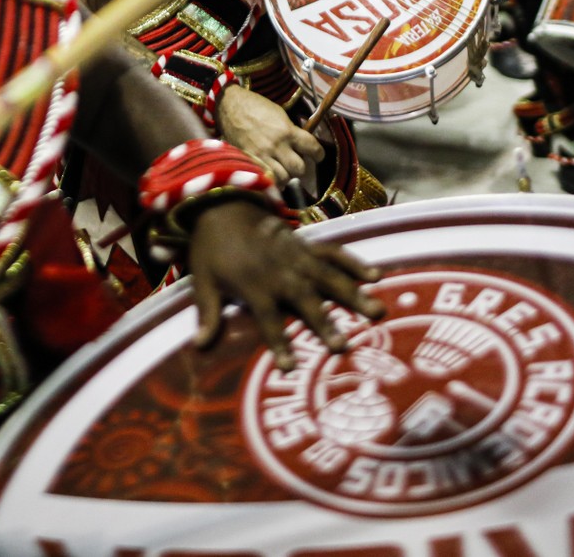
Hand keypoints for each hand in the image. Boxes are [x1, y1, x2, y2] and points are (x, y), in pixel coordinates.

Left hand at [187, 200, 383, 368]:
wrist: (222, 206)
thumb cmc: (212, 250)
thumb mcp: (203, 281)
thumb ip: (207, 313)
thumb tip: (199, 346)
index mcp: (253, 284)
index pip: (267, 319)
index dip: (278, 342)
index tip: (289, 367)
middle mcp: (279, 271)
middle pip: (305, 299)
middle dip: (323, 322)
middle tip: (342, 345)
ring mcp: (296, 255)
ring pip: (328, 276)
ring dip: (351, 294)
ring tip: (375, 311)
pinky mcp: (306, 243)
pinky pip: (333, 252)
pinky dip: (353, 262)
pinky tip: (375, 275)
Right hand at [215, 85, 323, 186]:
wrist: (230, 106)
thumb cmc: (256, 107)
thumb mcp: (279, 114)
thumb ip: (291, 131)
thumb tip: (301, 145)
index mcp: (287, 131)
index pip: (312, 148)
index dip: (319, 154)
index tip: (318, 156)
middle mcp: (276, 146)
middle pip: (299, 169)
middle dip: (301, 168)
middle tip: (297, 163)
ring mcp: (262, 156)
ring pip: (284, 178)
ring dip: (286, 176)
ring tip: (284, 170)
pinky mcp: (249, 161)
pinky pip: (266, 179)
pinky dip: (272, 180)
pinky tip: (272, 175)